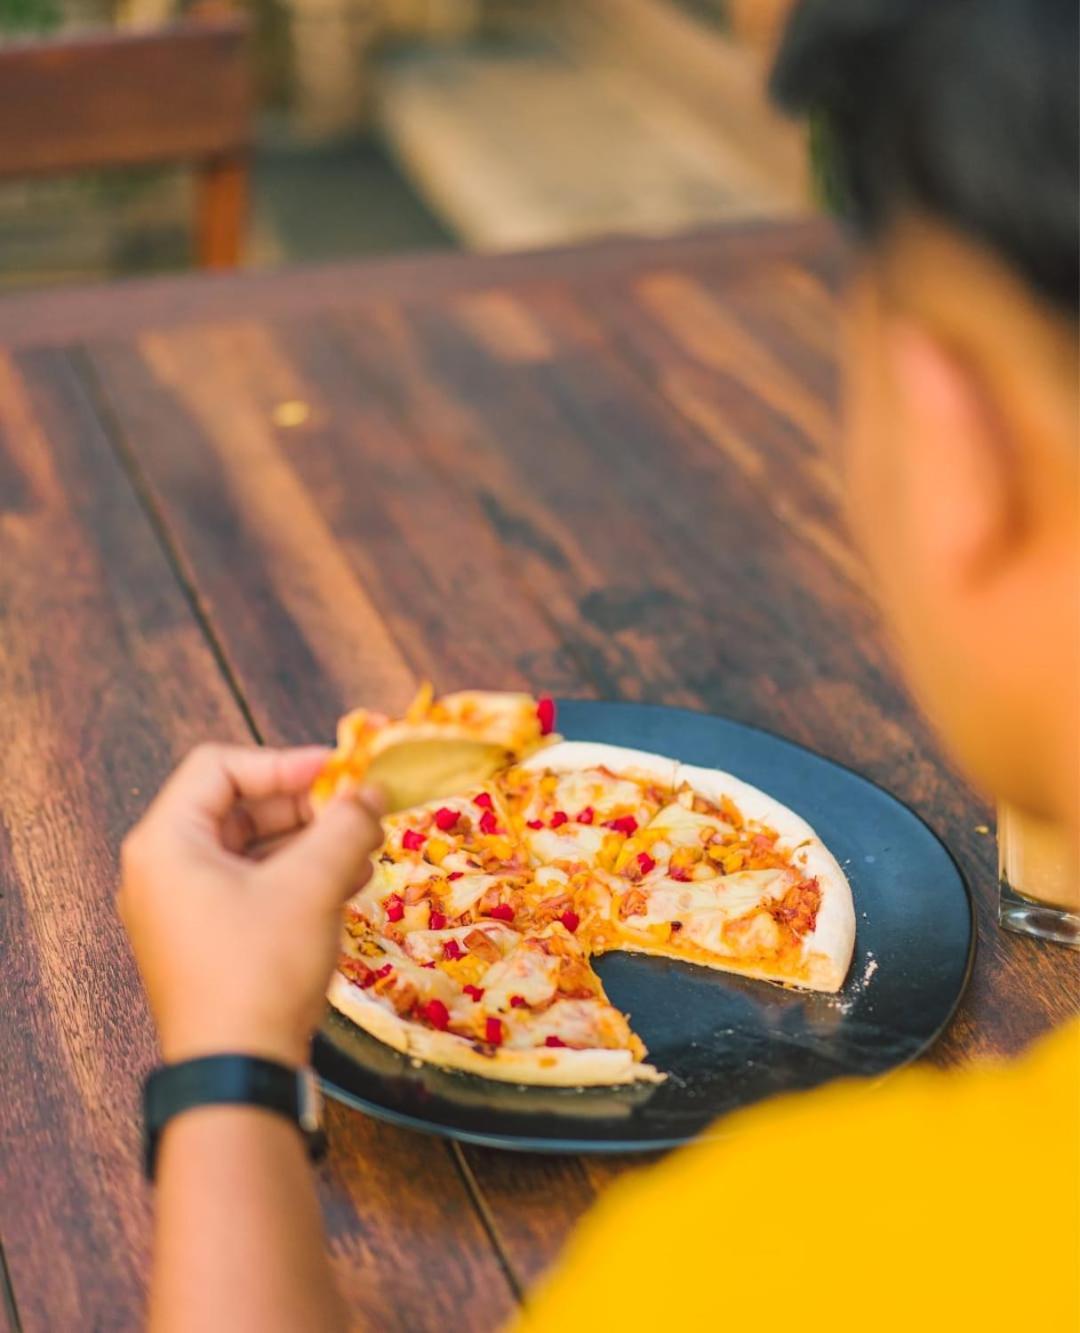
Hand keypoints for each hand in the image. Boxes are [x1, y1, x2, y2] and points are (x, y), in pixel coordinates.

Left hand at [119, 744, 384, 1067]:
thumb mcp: (312, 885)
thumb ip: (345, 825)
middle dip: (305, 808)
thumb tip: (371, 792)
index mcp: (165, 843)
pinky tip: (347, 885)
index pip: (220, 766)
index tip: (339, 771)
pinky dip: (295, 879)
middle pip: (236, 807)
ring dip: (309, 844)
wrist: (237, 1074)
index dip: (284, 761)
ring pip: (249, 850)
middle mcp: (161, 871)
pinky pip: (249, 888)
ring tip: (364, 852)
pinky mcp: (202, 943)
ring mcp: (178, 911)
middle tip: (359, 813)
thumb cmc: (260, 970)